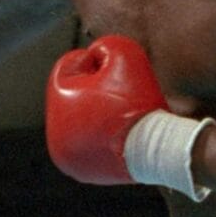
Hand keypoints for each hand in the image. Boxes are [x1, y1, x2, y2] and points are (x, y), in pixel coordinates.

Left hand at [45, 35, 214, 200]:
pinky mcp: (81, 171)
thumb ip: (106, 45)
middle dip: (91, 88)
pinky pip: (87, 143)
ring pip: (78, 120)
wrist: (161, 149)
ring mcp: (66, 156)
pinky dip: (100, 135)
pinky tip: (118, 131)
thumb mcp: (125, 54)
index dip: (93, 62)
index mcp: (57, 103)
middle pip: (70, 96)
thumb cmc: (141, 100)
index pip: (68, 68)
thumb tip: (95, 55)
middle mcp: (54, 134)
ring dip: (94, 112)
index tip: (115, 70)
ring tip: (119, 112)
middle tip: (118, 92)